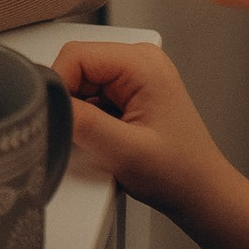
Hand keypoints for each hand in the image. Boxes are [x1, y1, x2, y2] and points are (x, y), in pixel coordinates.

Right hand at [54, 39, 237, 228]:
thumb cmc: (178, 173)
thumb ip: (82, 123)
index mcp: (142, 63)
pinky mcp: (130, 91)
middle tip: (86, 136)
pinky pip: (91, 95)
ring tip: (104, 140)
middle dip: (71, 101)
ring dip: (80, 112)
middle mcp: (140, 60)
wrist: (200, 193)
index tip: (60, 118)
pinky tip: (107, 138)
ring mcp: (136, 75)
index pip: (75, 55)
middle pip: (76, 67)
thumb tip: (48, 103)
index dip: (58, 86)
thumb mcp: (124, 151)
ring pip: (81, 82)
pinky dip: (89, 118)